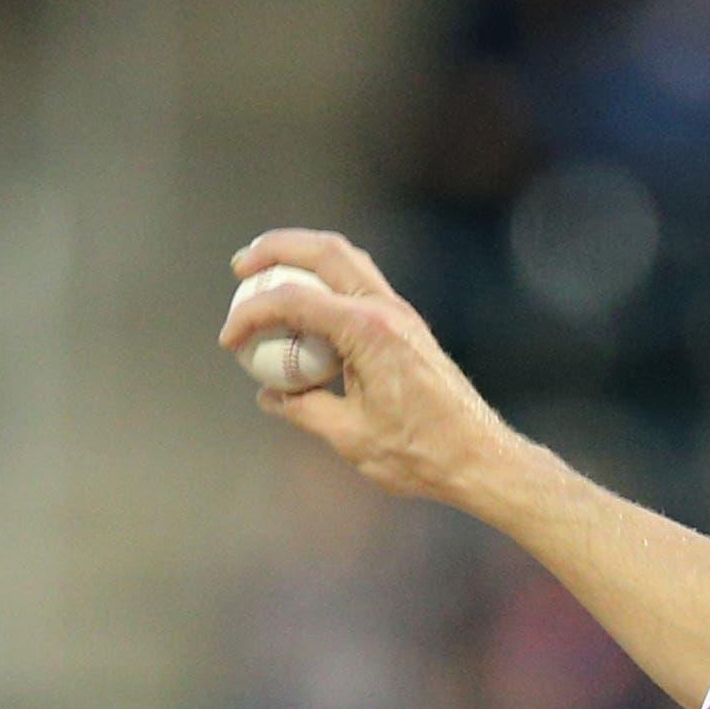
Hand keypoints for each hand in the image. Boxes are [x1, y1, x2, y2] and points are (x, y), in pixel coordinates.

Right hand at [218, 229, 520, 509]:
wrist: (480, 458)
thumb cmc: (421, 453)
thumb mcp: (349, 436)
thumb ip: (303, 409)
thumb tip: (270, 394)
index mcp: (369, 331)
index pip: (294, 301)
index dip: (251, 315)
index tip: (229, 341)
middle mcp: (387, 310)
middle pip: (324, 251)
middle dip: (276, 250)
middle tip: (241, 268)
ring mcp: (402, 315)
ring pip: (347, 260)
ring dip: (304, 257)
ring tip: (267, 273)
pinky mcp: (408, 327)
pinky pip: (361, 285)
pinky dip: (327, 281)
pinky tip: (308, 305)